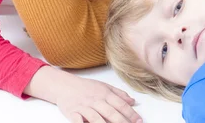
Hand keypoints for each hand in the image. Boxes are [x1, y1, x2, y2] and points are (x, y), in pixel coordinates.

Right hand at [26, 66, 141, 122]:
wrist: (65, 85)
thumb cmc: (86, 87)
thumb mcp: (104, 87)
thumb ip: (119, 94)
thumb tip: (133, 101)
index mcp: (105, 94)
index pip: (120, 104)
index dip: (130, 113)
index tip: (139, 121)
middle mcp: (96, 100)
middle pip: (110, 112)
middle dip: (121, 121)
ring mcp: (84, 107)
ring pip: (96, 117)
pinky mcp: (72, 112)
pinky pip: (78, 121)